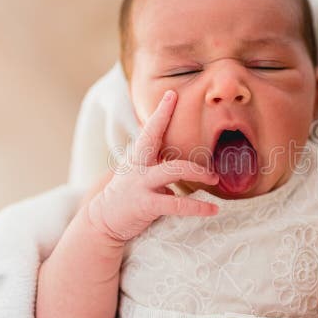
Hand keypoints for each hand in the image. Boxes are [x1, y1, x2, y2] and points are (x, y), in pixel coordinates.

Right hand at [87, 90, 218, 241]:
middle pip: (153, 137)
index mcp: (138, 158)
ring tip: (215, 178)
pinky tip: (213, 209)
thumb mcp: (139, 176)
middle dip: (166, 118)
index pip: (149, 131)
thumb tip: (183, 165)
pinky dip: (198, 206)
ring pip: (174, 170)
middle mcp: (138, 166)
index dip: (161, 112)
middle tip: (190, 107)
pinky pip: (177, 203)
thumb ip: (158, 167)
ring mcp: (140, 184)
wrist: (102, 223)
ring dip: (199, 172)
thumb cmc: (126, 198)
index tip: (171, 94)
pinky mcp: (145, 205)